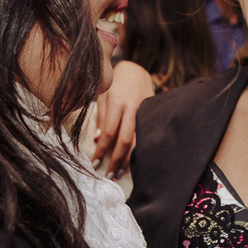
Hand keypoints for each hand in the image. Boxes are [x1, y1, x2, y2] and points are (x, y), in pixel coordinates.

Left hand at [85, 60, 154, 177]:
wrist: (137, 71)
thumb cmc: (115, 84)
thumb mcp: (103, 95)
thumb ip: (101, 117)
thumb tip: (98, 140)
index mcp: (118, 101)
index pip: (109, 132)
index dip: (101, 150)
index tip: (94, 163)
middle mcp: (133, 107)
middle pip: (125, 140)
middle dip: (116, 160)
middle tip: (109, 175)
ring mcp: (145, 112)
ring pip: (138, 141)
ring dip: (128, 160)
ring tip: (119, 173)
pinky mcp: (152, 115)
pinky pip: (145, 137)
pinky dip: (138, 151)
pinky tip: (133, 162)